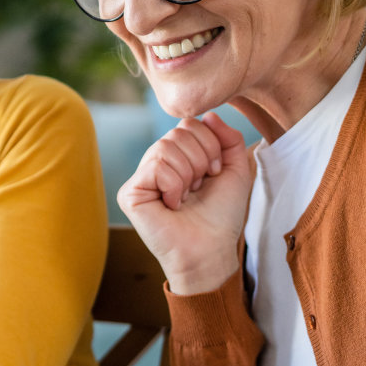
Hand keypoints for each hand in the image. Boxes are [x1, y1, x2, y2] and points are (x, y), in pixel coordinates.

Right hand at [117, 113, 252, 293]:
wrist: (211, 249)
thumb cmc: (221, 216)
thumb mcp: (235, 170)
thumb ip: (228, 138)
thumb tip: (209, 115)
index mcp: (177, 158)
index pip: (188, 124)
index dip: (209, 145)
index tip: (214, 174)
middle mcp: (155, 164)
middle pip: (177, 132)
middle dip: (200, 159)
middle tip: (199, 188)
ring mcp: (140, 179)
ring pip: (165, 147)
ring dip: (188, 174)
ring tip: (186, 197)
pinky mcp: (129, 193)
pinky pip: (155, 166)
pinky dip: (174, 185)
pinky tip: (173, 204)